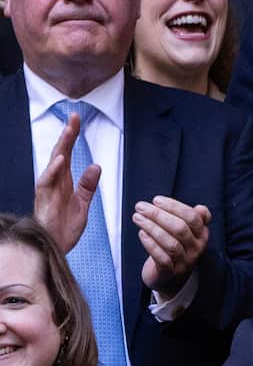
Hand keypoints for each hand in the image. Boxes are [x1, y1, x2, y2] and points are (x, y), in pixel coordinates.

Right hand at [33, 112, 100, 253]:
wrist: (54, 248)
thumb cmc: (64, 228)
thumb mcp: (82, 204)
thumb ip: (87, 186)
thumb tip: (95, 166)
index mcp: (63, 182)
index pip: (68, 154)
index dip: (72, 137)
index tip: (77, 120)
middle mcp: (54, 183)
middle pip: (60, 154)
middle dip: (67, 135)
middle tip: (74, 117)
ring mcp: (47, 191)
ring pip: (53, 164)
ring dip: (61, 147)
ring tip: (69, 131)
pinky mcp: (44, 202)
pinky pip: (46, 183)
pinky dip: (53, 171)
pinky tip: (60, 160)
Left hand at [134, 196, 210, 292]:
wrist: (171, 279)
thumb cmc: (177, 249)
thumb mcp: (189, 234)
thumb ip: (193, 220)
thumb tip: (201, 208)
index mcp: (202, 235)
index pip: (192, 217)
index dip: (174, 207)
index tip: (156, 200)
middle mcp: (196, 248)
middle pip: (180, 228)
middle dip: (158, 215)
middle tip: (140, 207)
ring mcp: (184, 262)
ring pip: (170, 243)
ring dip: (151, 227)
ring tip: (137, 217)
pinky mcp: (170, 272)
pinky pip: (161, 258)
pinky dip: (150, 244)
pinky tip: (141, 234)